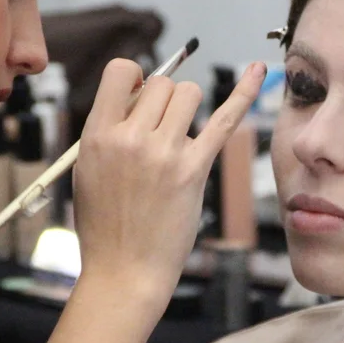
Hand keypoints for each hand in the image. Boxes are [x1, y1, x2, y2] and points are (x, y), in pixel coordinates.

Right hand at [74, 58, 265, 307]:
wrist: (124, 272)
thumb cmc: (105, 226)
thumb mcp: (86, 171)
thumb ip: (107, 131)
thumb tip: (137, 96)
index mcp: (96, 135)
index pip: (121, 71)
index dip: (135, 78)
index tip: (138, 95)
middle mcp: (130, 138)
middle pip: (161, 84)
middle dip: (164, 100)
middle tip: (159, 133)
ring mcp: (164, 153)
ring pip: (189, 93)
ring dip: (188, 108)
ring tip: (179, 137)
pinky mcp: (194, 170)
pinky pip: (224, 120)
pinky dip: (243, 93)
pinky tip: (257, 71)